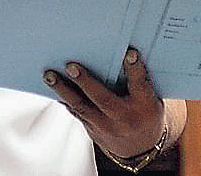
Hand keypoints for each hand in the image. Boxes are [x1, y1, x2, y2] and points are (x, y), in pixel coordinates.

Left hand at [43, 47, 164, 157]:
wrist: (140, 149)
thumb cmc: (145, 113)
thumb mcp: (151, 98)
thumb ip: (138, 80)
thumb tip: (124, 52)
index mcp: (144, 106)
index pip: (140, 85)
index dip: (135, 69)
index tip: (130, 53)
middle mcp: (123, 118)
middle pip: (103, 99)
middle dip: (85, 82)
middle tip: (70, 66)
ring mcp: (105, 126)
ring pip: (82, 107)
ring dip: (63, 90)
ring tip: (49, 75)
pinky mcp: (91, 129)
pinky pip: (75, 112)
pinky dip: (63, 98)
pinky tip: (52, 86)